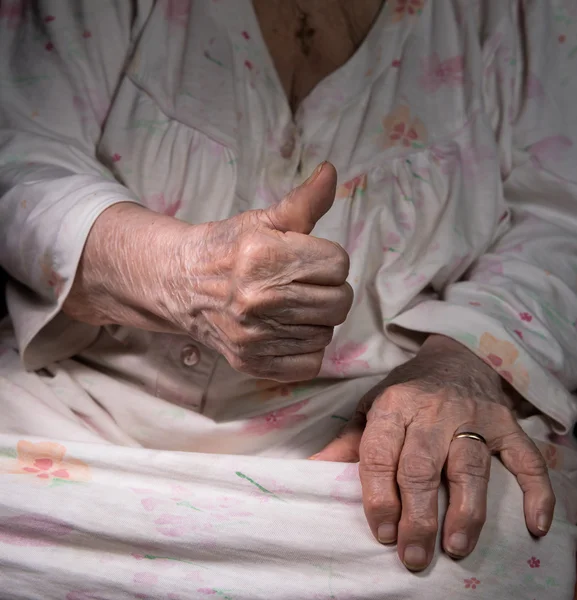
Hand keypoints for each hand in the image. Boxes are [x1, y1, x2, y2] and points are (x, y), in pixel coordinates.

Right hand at [64, 162, 351, 380]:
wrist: (181, 285)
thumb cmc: (227, 248)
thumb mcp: (263, 220)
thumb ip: (303, 202)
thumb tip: (331, 170)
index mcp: (266, 257)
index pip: (339, 264)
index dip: (328, 260)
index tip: (307, 259)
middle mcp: (261, 300)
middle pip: (339, 302)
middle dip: (327, 290)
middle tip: (302, 283)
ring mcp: (256, 336)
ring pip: (326, 333)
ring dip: (315, 320)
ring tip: (289, 305)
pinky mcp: (253, 362)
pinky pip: (310, 363)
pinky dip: (305, 349)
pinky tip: (286, 330)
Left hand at [312, 335, 554, 570]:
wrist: (456, 356)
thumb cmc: (409, 390)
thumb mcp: (372, 406)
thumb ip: (348, 442)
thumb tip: (312, 472)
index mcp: (394, 406)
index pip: (380, 454)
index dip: (378, 496)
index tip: (381, 532)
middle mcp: (433, 410)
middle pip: (422, 466)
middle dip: (417, 515)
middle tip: (413, 555)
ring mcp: (474, 416)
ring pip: (469, 466)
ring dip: (465, 510)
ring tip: (455, 547)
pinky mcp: (507, 424)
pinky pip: (526, 458)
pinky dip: (536, 492)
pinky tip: (534, 526)